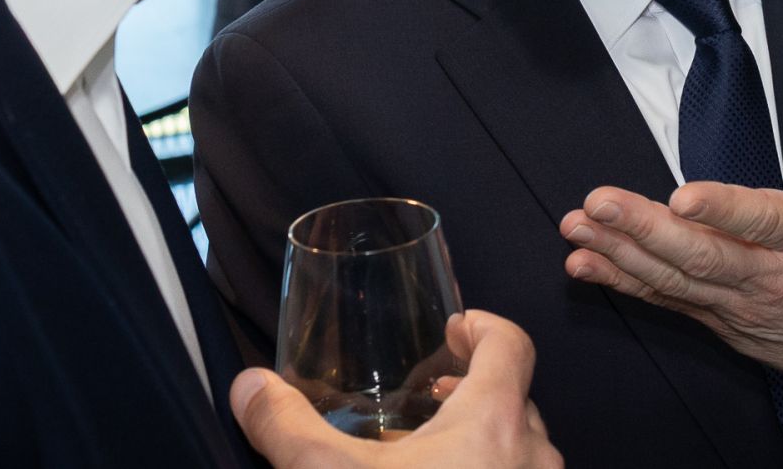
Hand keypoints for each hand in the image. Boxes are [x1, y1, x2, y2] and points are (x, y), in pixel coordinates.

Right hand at [230, 311, 561, 468]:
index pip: (512, 346)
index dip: (486, 327)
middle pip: (516, 399)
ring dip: (482, 442)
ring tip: (428, 456)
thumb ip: (287, 428)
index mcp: (495, 421)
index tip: (454, 328)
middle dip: (473, 392)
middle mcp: (533, 455)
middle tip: (429, 396)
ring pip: (521, 451)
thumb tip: (249, 385)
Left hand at [560, 91, 782, 410]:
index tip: (684, 194)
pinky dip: (621, 282)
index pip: (765, 221)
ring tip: (578, 224)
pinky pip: (664, 300)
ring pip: (674, 279)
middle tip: (598, 201)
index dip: (725, 210)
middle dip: (644, 228)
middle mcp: (769, 276)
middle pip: (702, 254)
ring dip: (620, 251)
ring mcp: (737, 302)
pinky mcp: (716, 318)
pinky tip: (583, 261)